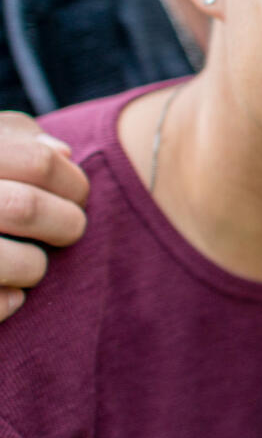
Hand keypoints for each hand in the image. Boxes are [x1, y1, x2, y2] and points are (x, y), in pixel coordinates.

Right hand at [0, 114, 88, 321]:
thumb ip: (11, 135)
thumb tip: (60, 153)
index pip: (37, 162)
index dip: (72, 182)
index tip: (77, 195)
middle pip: (22, 208)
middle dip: (65, 223)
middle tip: (69, 230)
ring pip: (12, 260)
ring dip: (34, 265)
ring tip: (31, 264)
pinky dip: (6, 302)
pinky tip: (9, 295)